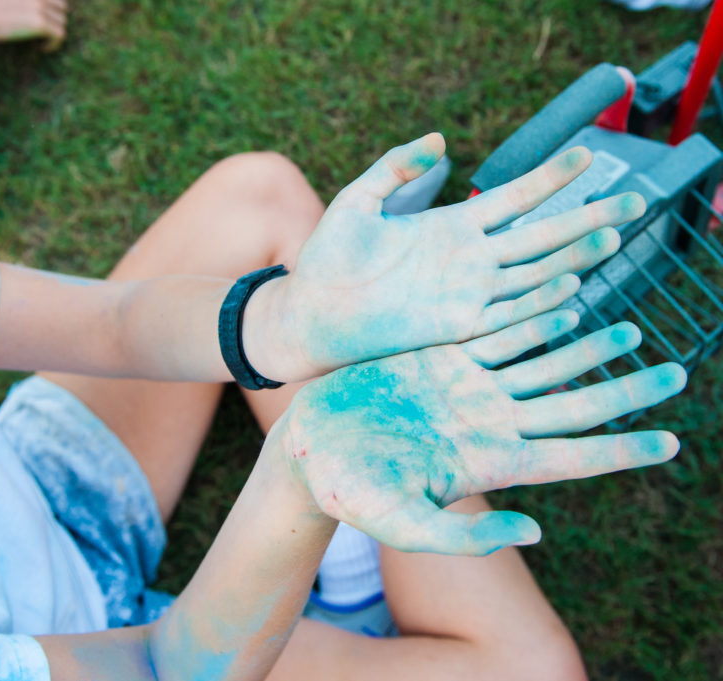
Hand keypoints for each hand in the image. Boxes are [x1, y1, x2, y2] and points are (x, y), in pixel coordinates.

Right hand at [0, 0, 66, 49]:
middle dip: (54, 18)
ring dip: (52, 32)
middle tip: (41, 31)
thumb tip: (20, 9)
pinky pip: (59, 35)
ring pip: (61, 21)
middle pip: (61, 6)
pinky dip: (53, 44)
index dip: (51, 6)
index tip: (41, 17)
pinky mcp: (39, 23)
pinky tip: (40, 48)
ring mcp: (40, 5)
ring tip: (39, 40)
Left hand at [247, 133, 646, 381]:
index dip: (550, 177)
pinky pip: (508, 315)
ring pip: (533, 274)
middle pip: (539, 235)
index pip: (513, 198)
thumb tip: (440, 141)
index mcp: (450, 227)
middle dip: (585, 218)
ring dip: (572, 257)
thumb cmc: (327, 258)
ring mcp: (466, 294)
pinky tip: (571, 286)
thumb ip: (395, 167)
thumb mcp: (359, 199)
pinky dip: (539, 303)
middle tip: (632, 200)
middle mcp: (468, 260)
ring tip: (613, 235)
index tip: (587, 154)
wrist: (309, 312)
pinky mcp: (456, 327)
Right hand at [276, 310, 686, 555]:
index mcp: (489, 462)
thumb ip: (465, 535)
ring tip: (628, 329)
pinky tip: (563, 295)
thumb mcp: (404, 523)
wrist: (309, 446)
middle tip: (673, 371)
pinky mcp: (440, 357)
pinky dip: (532, 312)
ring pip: (540, 360)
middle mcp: (488, 422)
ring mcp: (466, 387)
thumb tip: (534, 534)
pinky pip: (497, 330)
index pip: (570, 457)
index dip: (621, 450)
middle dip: (623, 389)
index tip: (671, 444)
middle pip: (570, 403)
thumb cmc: (350, 493)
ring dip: (584, 344)